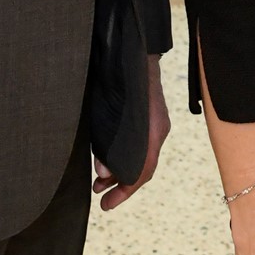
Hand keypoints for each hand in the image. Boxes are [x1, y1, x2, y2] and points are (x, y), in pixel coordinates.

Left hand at [92, 54, 171, 210]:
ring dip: (119, 171)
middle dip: (120, 185)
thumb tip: (102, 173)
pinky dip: (122, 157)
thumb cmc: (120, 79)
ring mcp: (155, 123)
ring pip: (140, 158)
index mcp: (152, 130)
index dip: (125, 190)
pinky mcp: (148, 118)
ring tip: (98, 182)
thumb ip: (106, 144)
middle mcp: (157, 130)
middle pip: (143, 168)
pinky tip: (106, 159)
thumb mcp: (108, 114)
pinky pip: (139, 146)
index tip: (106, 205)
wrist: (134, 49)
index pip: (143, 171)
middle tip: (99, 197)